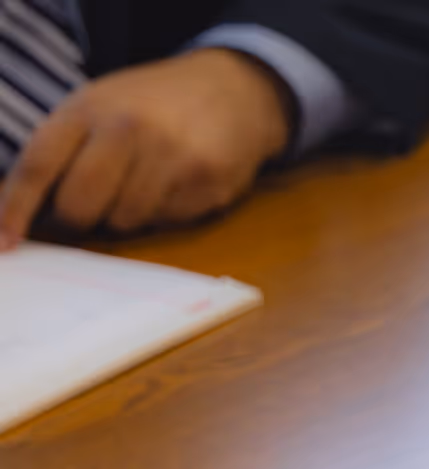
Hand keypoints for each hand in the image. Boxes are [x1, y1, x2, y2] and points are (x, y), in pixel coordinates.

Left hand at [0, 48, 291, 247]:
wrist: (230, 90)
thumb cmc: (153, 105)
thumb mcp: (99, 106)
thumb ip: (65, 149)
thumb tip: (26, 208)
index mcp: (88, 107)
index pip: (38, 166)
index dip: (17, 208)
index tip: (6, 243)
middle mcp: (127, 129)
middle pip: (79, 206)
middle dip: (78, 220)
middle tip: (90, 212)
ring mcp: (170, 156)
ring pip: (124, 221)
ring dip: (125, 217)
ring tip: (142, 187)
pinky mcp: (206, 180)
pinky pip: (167, 221)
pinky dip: (163, 213)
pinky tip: (176, 185)